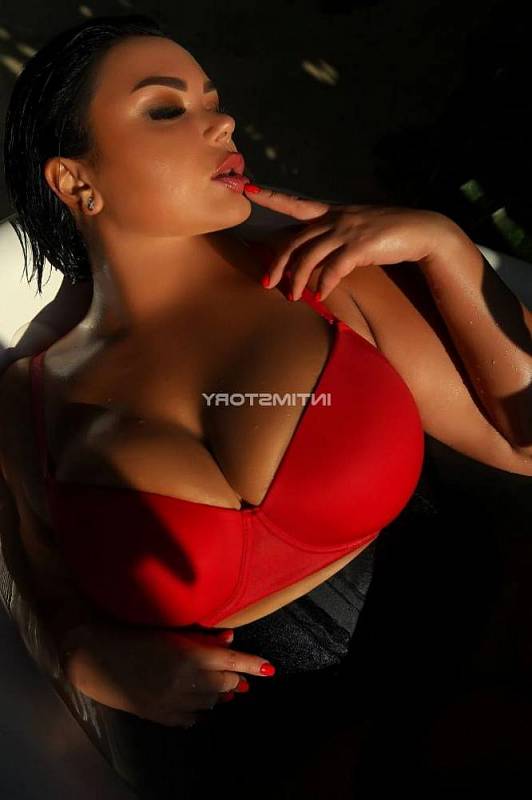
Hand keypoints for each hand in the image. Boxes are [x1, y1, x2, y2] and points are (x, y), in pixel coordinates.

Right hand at [60, 623, 274, 728]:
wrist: (98, 658)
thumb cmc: (136, 636)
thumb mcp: (171, 632)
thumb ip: (203, 638)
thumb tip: (231, 640)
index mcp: (190, 656)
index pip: (232, 662)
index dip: (252, 665)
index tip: (269, 669)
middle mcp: (186, 681)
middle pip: (226, 684)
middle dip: (230, 677)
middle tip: (227, 670)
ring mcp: (174, 702)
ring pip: (210, 702)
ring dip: (213, 691)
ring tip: (201, 680)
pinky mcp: (162, 716)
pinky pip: (191, 718)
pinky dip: (195, 707)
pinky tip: (187, 696)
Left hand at [243, 184, 460, 300]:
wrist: (421, 231)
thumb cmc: (388, 234)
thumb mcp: (358, 229)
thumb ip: (335, 238)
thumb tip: (316, 259)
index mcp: (333, 212)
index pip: (295, 204)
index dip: (272, 197)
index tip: (249, 189)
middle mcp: (336, 218)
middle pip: (295, 240)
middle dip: (278, 263)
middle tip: (267, 283)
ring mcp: (347, 231)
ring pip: (309, 256)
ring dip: (298, 279)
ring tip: (292, 297)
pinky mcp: (360, 246)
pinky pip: (333, 268)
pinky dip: (324, 283)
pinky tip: (321, 295)